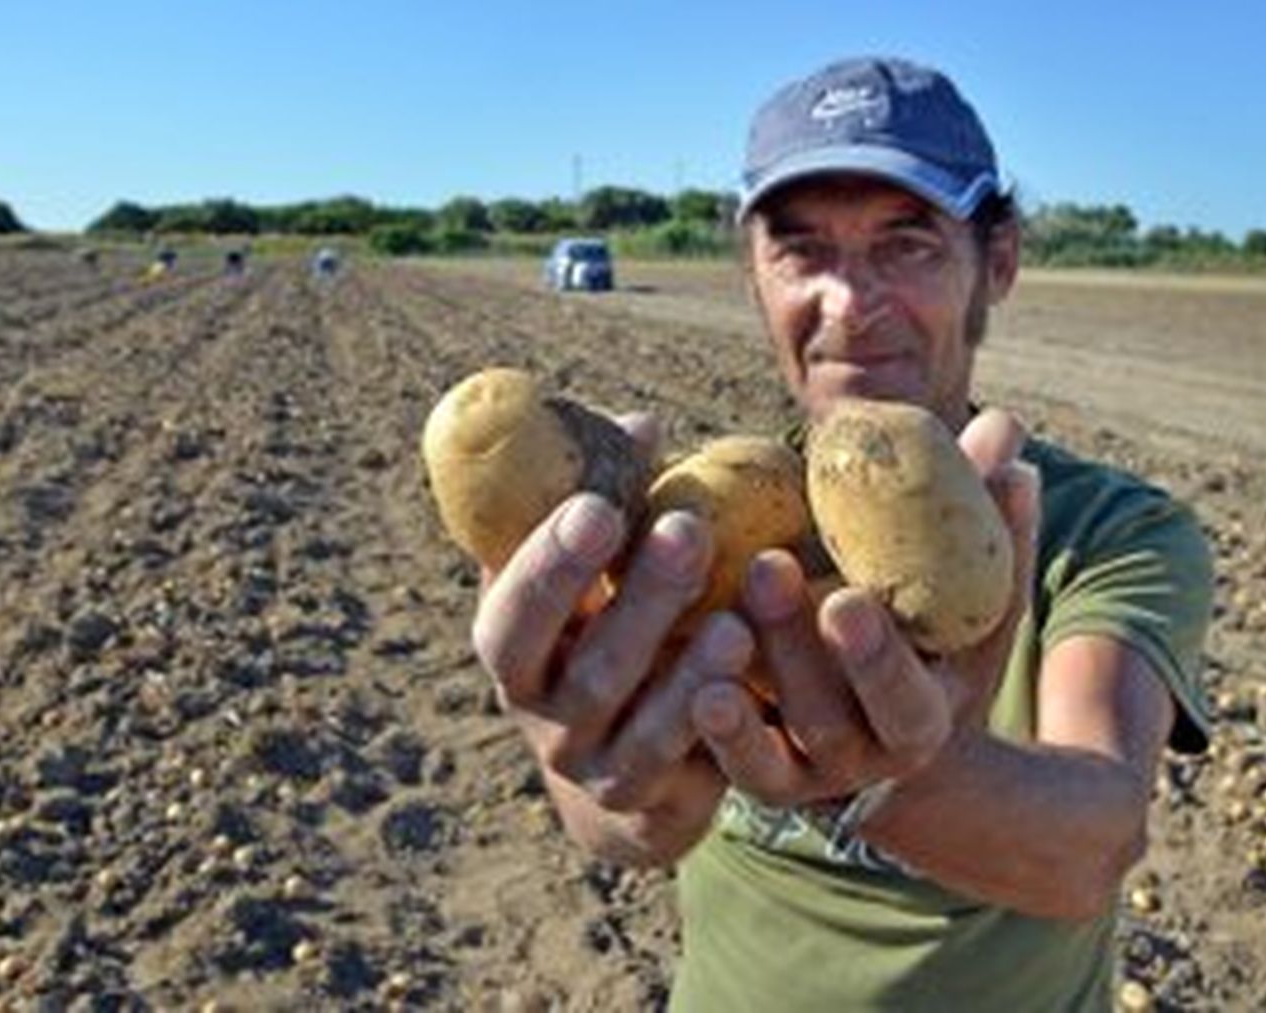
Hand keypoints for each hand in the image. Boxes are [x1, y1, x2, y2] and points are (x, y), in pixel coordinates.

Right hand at [470, 413, 753, 814]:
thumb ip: (608, 504)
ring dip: (685, 668)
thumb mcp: (597, 572)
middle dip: (637, 597)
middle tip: (690, 528)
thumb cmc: (608, 625)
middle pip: (584, 665)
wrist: (626, 756)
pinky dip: (717, 720)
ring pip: (639, 723)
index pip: (512, 609)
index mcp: (512, 644)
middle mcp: (540, 713)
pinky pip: (685, 768)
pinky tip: (754, 677)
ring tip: (734, 619)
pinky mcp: (648, 803)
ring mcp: (593, 765)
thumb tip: (639, 426)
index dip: (550, 562)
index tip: (600, 505)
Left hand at [691, 407, 1040, 807]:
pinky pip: (725, 764)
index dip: (876, 657)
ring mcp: (806, 776)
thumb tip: (1004, 425)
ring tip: (711, 620)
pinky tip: (682, 676)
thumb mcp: (964, 590)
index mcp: (925, 716)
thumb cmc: (927, 632)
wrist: (883, 724)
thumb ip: (985, 517)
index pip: (907, 697)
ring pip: (768, 746)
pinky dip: (708, 728)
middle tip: (764, 569)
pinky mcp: (755, 776)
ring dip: (738, 682)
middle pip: (827, 718)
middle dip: (796, 648)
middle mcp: (865, 756)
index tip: (845, 599)